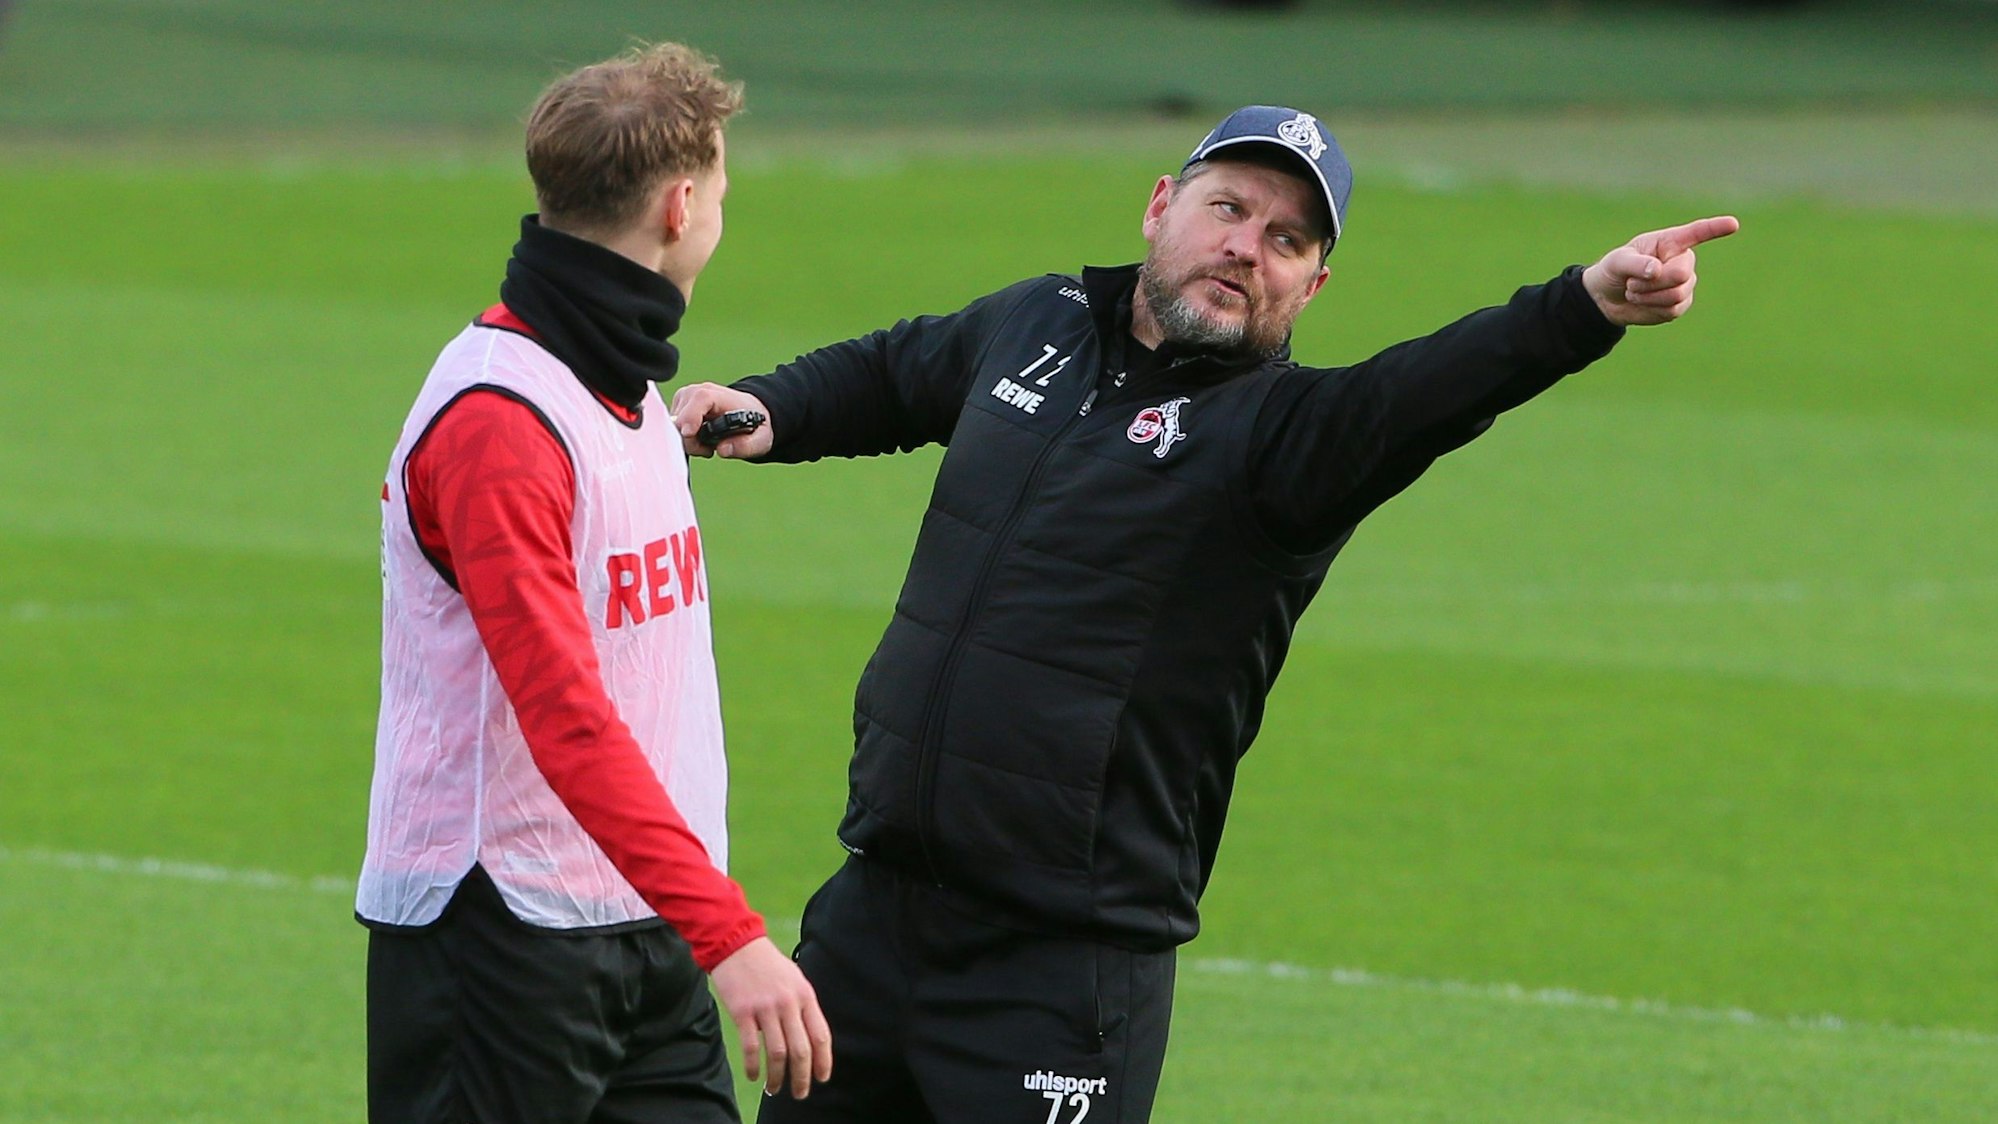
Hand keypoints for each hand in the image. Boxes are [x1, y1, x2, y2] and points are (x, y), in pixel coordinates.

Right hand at [670, 382, 774, 459]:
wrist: (748, 412)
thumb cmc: (752, 424)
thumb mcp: (760, 439)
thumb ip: (744, 446)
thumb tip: (722, 450)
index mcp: (716, 395)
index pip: (698, 399)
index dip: (691, 417)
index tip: (690, 433)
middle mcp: (695, 392)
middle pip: (680, 420)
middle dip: (692, 442)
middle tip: (710, 449)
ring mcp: (683, 399)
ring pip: (674, 428)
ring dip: (689, 442)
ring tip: (708, 443)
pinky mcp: (676, 408)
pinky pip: (673, 430)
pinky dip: (685, 439)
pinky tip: (699, 438)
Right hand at [709, 937, 832, 1099]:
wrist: (737, 945)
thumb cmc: (768, 964)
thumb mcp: (795, 979)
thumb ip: (804, 1006)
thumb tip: (812, 1039)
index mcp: (805, 996)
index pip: (821, 1035)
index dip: (823, 1061)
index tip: (822, 1078)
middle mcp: (788, 1003)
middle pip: (801, 1050)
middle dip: (802, 1077)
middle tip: (800, 1093)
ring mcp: (765, 1008)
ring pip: (777, 1053)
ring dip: (777, 1077)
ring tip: (774, 1089)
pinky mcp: (742, 1012)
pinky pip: (750, 1047)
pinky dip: (753, 1066)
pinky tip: (754, 1076)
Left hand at [1582, 215, 1739, 326]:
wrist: (1609, 297)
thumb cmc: (1614, 270)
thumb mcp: (1617, 262)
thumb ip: (1635, 264)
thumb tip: (1657, 270)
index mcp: (1670, 242)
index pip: (1697, 233)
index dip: (1715, 228)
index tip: (1733, 224)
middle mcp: (1683, 260)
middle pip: (1680, 274)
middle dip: (1653, 282)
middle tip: (1632, 282)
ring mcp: (1685, 283)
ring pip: (1677, 294)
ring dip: (1648, 296)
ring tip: (1634, 290)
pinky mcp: (1681, 303)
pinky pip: (1673, 310)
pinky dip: (1651, 308)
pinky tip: (1643, 301)